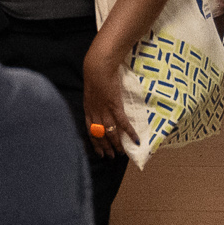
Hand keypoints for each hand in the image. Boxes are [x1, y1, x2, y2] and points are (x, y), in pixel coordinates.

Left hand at [81, 42, 135, 158]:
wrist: (98, 67)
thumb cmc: (95, 75)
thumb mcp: (91, 91)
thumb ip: (94, 101)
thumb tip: (100, 105)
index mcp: (88, 110)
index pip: (90, 132)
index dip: (95, 143)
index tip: (99, 152)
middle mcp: (94, 113)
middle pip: (99, 135)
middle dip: (105, 147)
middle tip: (111, 156)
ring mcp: (104, 111)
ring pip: (110, 133)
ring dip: (116, 144)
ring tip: (121, 153)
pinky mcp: (114, 106)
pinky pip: (122, 123)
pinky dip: (129, 132)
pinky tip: (135, 140)